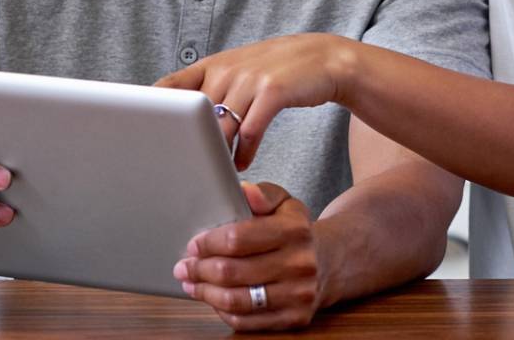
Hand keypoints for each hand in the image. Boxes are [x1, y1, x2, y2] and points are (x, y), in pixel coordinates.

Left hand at [157, 34, 353, 169]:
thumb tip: (182, 122)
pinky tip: (243, 164)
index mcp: (213, 65)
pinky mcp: (272, 92)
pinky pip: (250, 131)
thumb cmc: (275, 70)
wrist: (323, 58)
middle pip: (194, 118)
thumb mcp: (238, 70)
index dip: (154, 111)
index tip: (143, 136)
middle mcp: (226, 70)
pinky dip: (245, 152)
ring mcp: (249, 79)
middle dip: (190, 147)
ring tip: (216, 174)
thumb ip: (212, 89)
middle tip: (185, 171)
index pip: (171, 87)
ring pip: (221, 128)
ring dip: (218, 156)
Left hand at [175, 183, 326, 331]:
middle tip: (183, 267)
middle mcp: (299, 264)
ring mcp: (299, 294)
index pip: (237, 239)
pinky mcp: (295, 318)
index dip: (208, 243)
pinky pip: (248, 321)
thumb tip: (245, 191)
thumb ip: (263, 194)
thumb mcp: (284, 203)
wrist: (330, 261)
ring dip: (206, 293)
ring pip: (238, 300)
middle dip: (200, 269)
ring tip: (192, 284)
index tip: (193, 245)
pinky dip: (224, 311)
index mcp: (294, 230)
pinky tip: (214, 299)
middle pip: (233, 271)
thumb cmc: (295, 231)